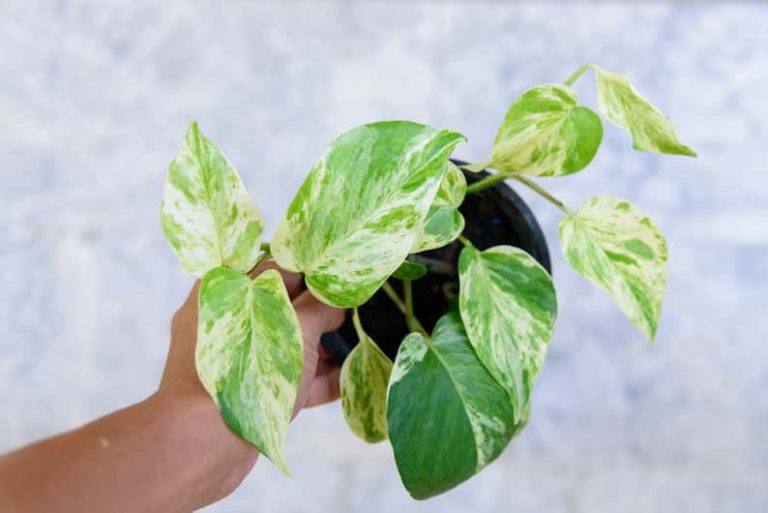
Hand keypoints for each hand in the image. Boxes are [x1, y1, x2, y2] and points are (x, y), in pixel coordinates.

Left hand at [159, 260, 345, 411]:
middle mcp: (227, 319)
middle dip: (323, 314)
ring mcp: (235, 358)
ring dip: (323, 348)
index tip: (344, 279)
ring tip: (359, 350)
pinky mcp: (245, 392)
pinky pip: (284, 378)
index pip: (278, 268)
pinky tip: (348, 381)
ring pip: (286, 345)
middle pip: (285, 308)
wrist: (203, 443)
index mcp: (227, 289)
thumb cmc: (247, 369)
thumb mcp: (295, 327)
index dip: (315, 272)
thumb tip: (337, 294)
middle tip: (355, 317)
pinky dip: (314, 379)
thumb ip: (321, 304)